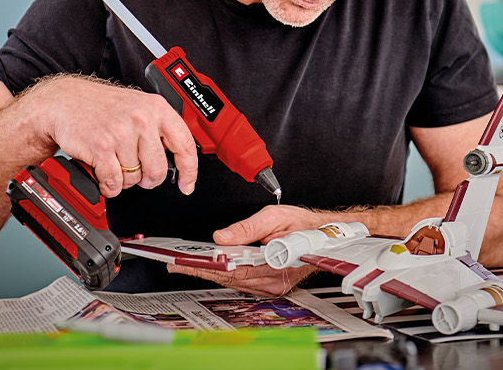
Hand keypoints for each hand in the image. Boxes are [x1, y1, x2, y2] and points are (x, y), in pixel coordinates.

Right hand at [25, 75, 199, 197]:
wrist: (62, 102)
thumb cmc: (98, 107)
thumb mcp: (136, 106)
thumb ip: (158, 128)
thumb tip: (176, 158)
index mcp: (155, 108)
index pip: (184, 144)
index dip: (188, 171)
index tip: (187, 185)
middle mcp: (140, 119)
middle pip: (157, 169)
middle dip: (146, 179)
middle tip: (136, 174)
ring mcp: (120, 133)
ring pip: (133, 178)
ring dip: (122, 179)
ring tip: (111, 163)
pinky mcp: (101, 147)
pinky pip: (113, 182)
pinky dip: (108, 186)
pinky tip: (103, 176)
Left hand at [166, 205, 327, 296]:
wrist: (326, 235)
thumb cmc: (304, 226)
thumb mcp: (274, 217)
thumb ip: (246, 228)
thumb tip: (221, 236)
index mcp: (275, 265)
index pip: (232, 270)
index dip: (206, 267)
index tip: (185, 263)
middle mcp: (273, 281)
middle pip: (229, 278)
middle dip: (201, 271)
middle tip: (176, 264)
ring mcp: (272, 286)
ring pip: (234, 282)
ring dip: (210, 274)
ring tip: (186, 265)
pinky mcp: (270, 285)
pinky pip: (242, 282)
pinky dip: (225, 275)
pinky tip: (210, 268)